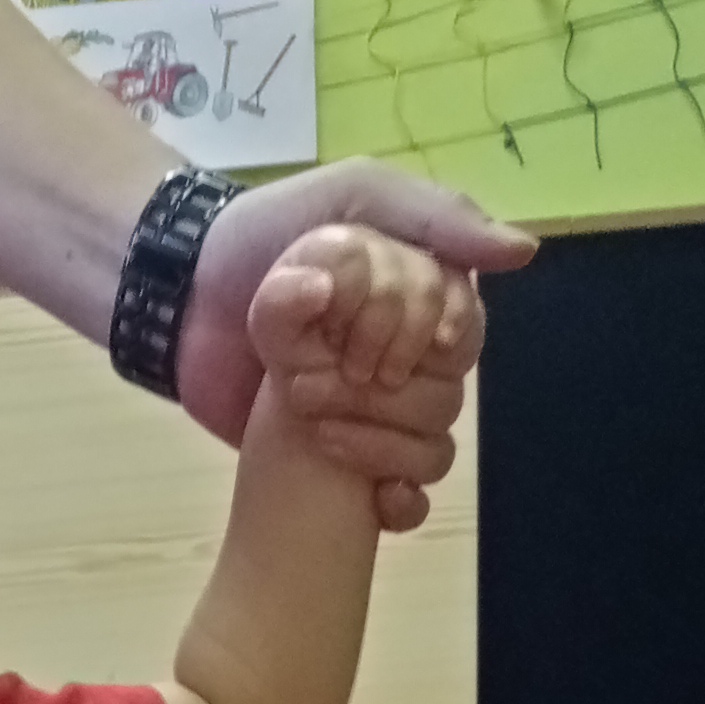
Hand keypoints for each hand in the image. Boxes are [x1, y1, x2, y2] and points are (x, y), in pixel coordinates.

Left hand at [175, 161, 532, 528]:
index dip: (427, 336)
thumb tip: (522, 254)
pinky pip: (403, 498)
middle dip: (387, 388)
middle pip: (449, 394)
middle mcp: (407, 358)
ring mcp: (374, 412)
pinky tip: (378, 499)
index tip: (381, 334)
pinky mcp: (341, 458)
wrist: (182, 297)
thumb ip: (433, 218)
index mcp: (422, 298)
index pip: (463, 332)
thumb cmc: (266, 235)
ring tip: (308, 416)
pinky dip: (399, 504)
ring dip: (379, 441)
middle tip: (324, 370)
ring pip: (431, 448)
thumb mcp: (352, 199)